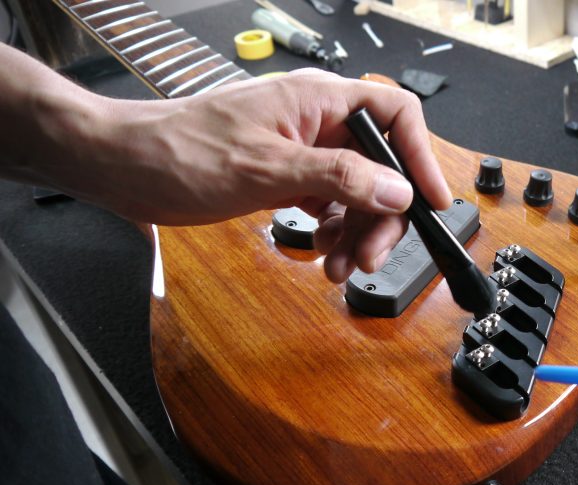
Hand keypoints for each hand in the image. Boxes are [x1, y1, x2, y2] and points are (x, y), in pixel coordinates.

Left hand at [0, 45, 449, 283]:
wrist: (122, 168)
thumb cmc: (178, 151)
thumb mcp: (266, 168)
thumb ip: (339, 177)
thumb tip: (396, 191)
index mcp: (317, 101)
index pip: (395, 115)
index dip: (420, 157)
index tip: (432, 201)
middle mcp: (316, 122)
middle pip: (381, 166)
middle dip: (383, 215)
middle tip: (371, 256)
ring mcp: (302, 151)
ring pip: (358, 192)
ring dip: (358, 233)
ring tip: (341, 266)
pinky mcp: (286, 177)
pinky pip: (331, 206)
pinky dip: (334, 233)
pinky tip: (324, 254)